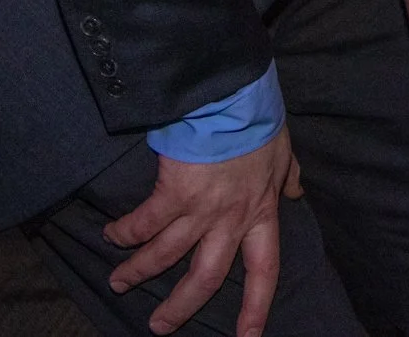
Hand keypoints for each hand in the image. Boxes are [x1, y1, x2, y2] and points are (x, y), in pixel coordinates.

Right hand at [103, 133, 302, 336]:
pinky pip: (145, 223)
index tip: (247, 336)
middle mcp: (230, 220)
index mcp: (260, 213)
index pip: (263, 271)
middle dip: (181, 306)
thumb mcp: (283, 152)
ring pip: (167, 255)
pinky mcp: (173, 191)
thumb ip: (288, 176)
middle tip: (160, 325)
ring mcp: (201, 209)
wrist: (234, 96)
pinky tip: (111, 235)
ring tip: (119, 283)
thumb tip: (296, 191)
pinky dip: (126, 232)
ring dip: (140, 272)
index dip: (256, 306)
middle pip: (207, 277)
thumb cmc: (258, 120)